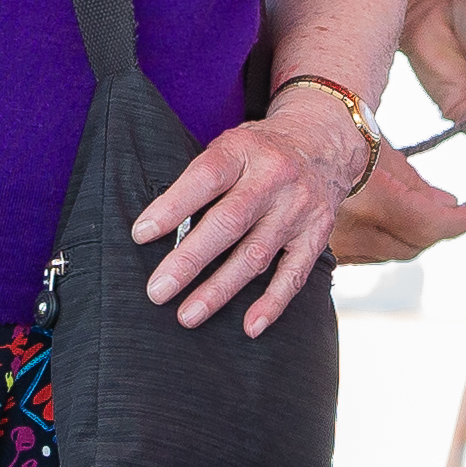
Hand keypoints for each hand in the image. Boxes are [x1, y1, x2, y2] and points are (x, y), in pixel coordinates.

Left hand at [137, 106, 364, 334]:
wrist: (324, 141)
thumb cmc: (260, 150)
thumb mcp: (230, 145)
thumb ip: (201, 178)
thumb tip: (156, 225)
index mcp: (244, 151)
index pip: (205, 179)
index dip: (172, 207)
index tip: (142, 234)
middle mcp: (274, 179)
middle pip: (228, 223)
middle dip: (190, 261)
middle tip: (158, 290)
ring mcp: (298, 209)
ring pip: (255, 255)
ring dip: (220, 289)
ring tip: (188, 315)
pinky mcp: (316, 235)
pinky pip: (294, 274)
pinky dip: (272, 303)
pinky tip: (250, 326)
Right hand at [330, 145, 465, 266]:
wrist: (289, 140)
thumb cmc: (341, 135)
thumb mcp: (384, 151)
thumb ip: (419, 185)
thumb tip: (450, 206)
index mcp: (371, 199)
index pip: (427, 226)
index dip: (456, 224)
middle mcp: (352, 228)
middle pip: (411, 245)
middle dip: (435, 230)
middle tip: (451, 214)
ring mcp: (335, 243)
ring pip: (391, 254)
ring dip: (411, 238)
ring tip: (422, 215)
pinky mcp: (324, 250)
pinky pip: (367, 256)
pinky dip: (385, 243)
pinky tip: (389, 224)